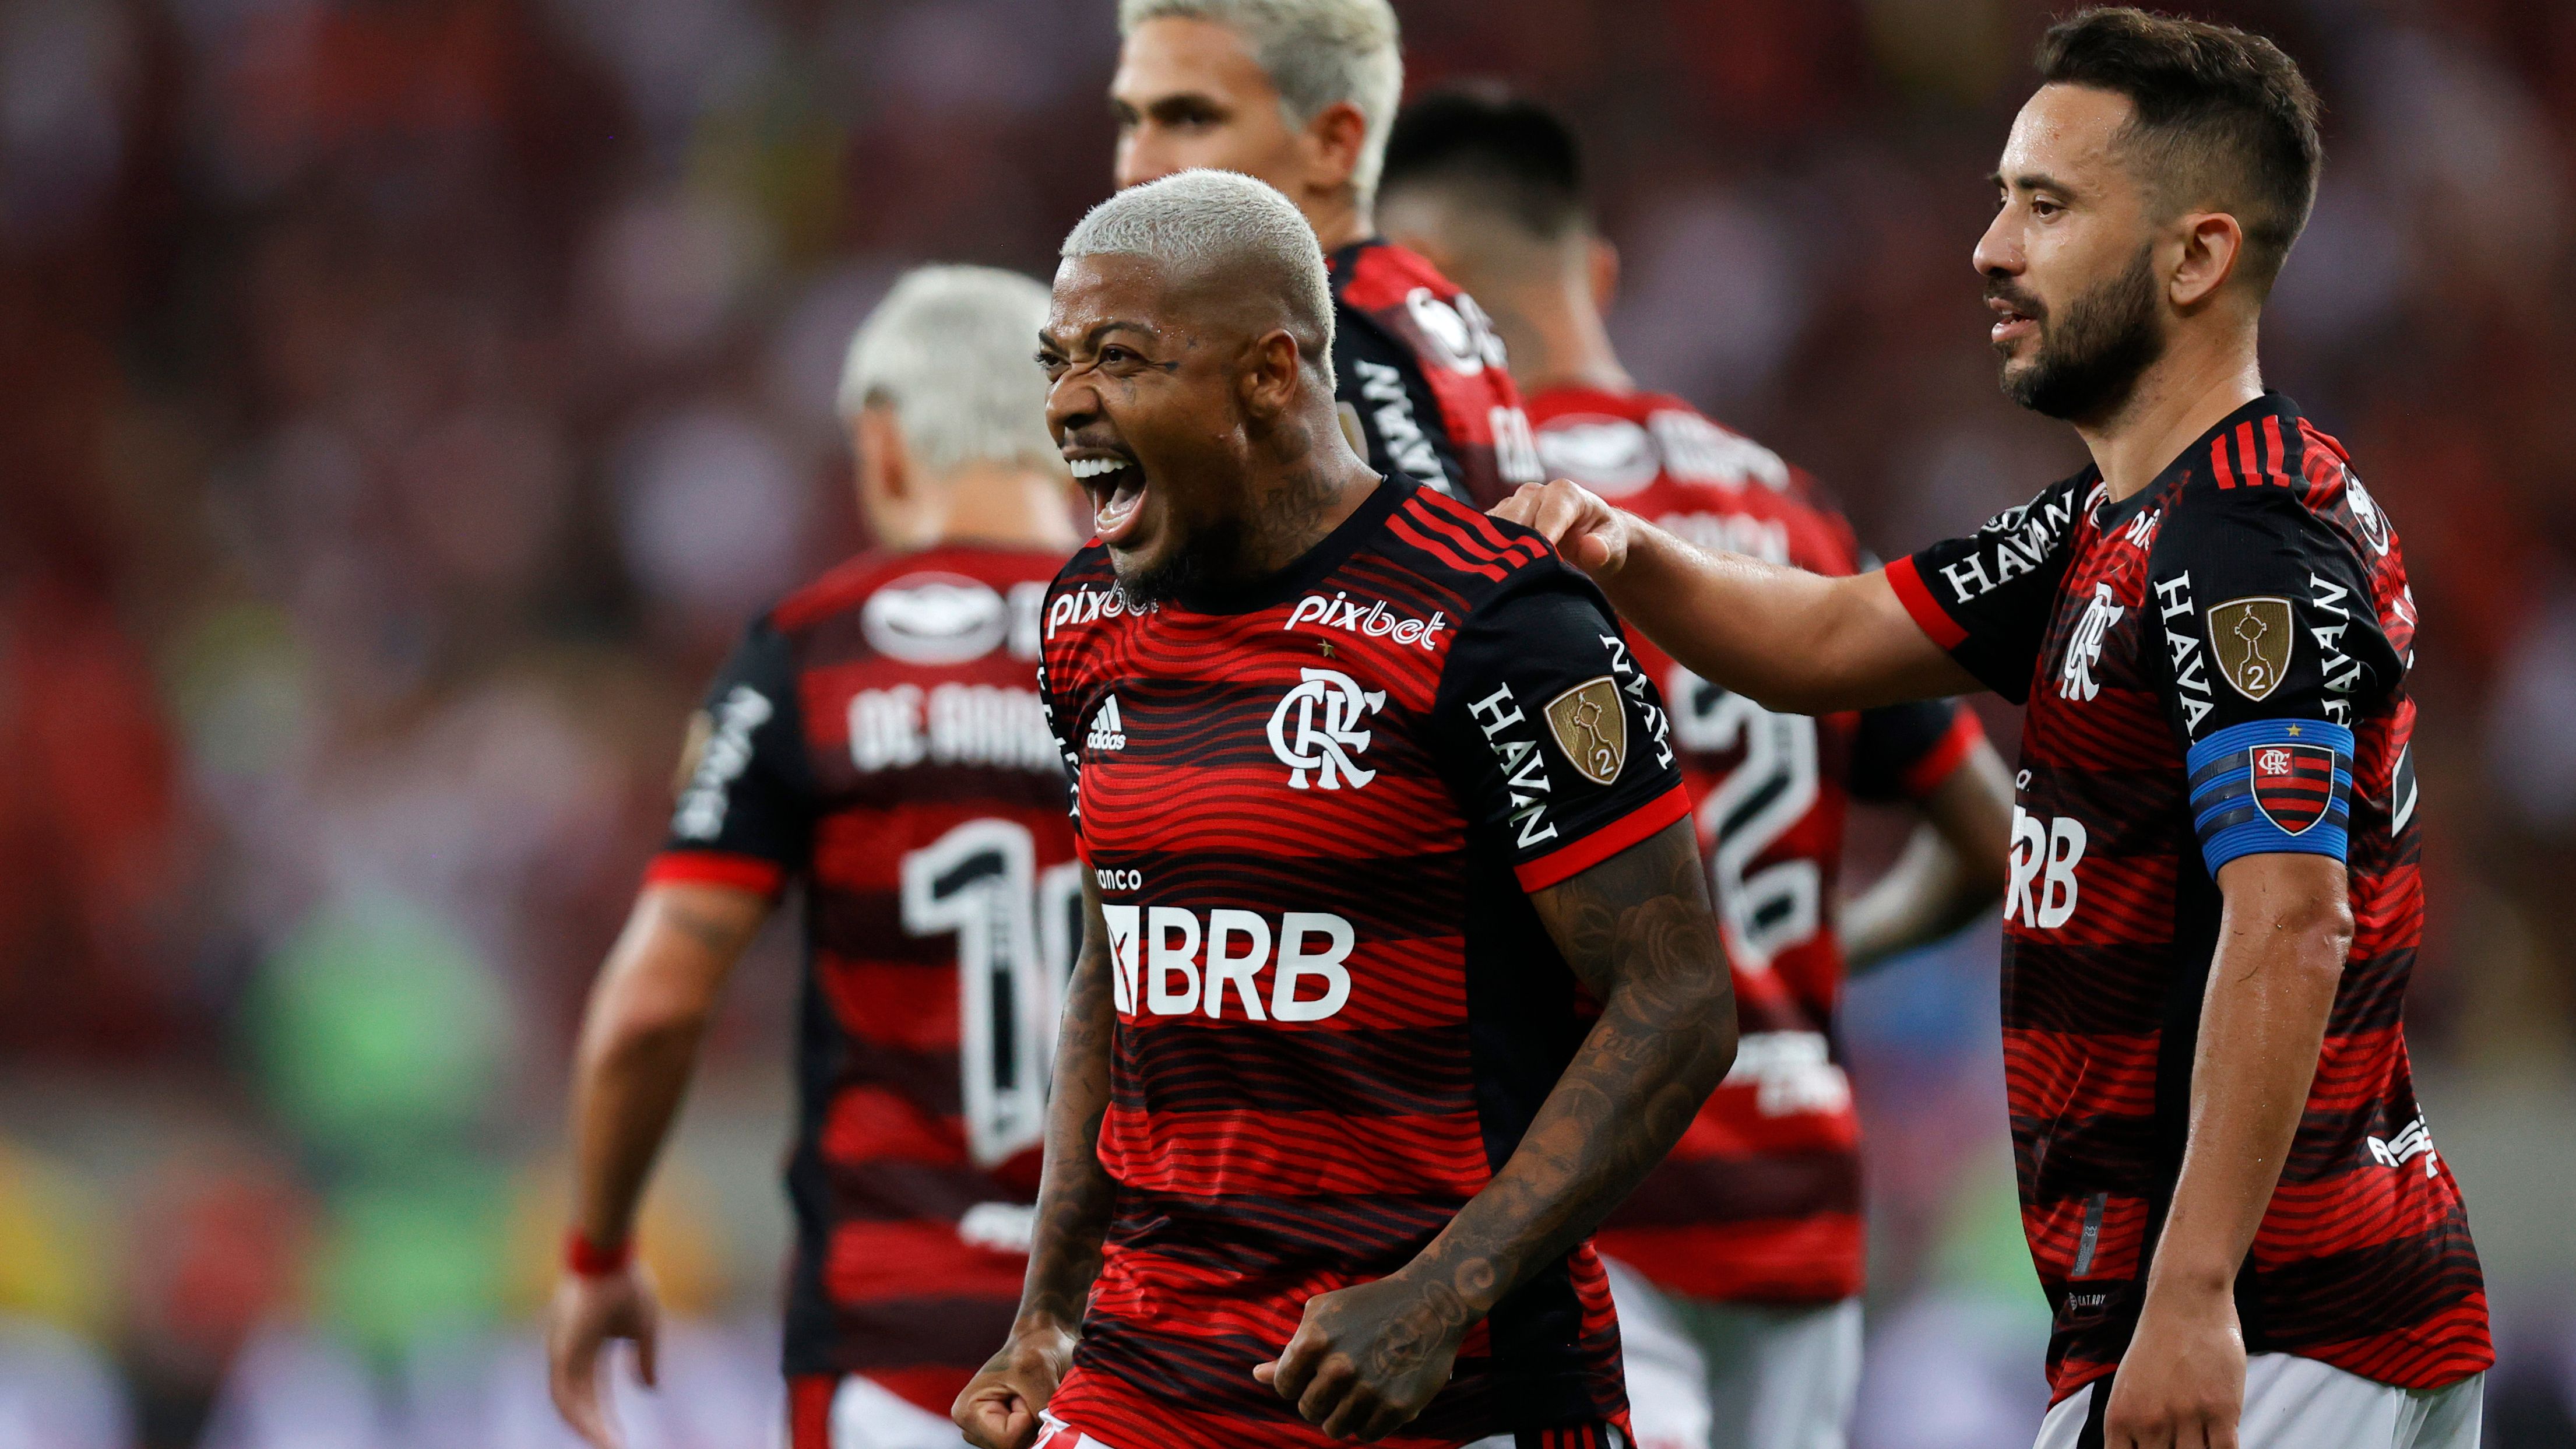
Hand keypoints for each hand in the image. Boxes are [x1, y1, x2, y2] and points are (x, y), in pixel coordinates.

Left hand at [546, 1266, 659, 1448]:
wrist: (611, 1256)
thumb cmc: (628, 1284)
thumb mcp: (645, 1329)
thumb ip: (645, 1360)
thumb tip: (650, 1389)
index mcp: (590, 1348)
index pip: (594, 1392)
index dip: (606, 1416)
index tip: (621, 1438)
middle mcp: (571, 1354)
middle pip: (581, 1402)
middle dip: (597, 1428)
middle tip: (614, 1448)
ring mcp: (563, 1352)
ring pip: (569, 1403)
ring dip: (587, 1428)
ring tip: (607, 1447)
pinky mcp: (560, 1350)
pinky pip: (562, 1392)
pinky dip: (576, 1415)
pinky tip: (592, 1430)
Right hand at [953, 1322, 1076, 1448]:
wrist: (1040, 1339)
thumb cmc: (1035, 1349)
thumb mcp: (1038, 1374)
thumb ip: (1042, 1409)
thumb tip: (1056, 1436)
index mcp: (967, 1411)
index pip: (1007, 1441)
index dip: (1027, 1418)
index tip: (1023, 1390)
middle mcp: (971, 1427)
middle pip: (1012, 1446)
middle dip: (1030, 1422)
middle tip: (1028, 1392)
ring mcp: (986, 1432)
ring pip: (1022, 1445)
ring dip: (1034, 1422)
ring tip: (1028, 1395)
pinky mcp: (1001, 1432)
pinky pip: (1027, 1441)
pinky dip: (1036, 1424)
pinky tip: (1029, 1402)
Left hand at [1254, 1273, 1470, 1441]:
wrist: (1430, 1302)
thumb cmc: (1369, 1306)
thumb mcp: (1322, 1315)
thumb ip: (1290, 1350)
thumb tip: (1257, 1376)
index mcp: (1313, 1341)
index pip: (1284, 1386)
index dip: (1298, 1381)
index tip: (1316, 1371)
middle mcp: (1338, 1367)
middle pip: (1309, 1410)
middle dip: (1320, 1399)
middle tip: (1342, 1381)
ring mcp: (1368, 1390)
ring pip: (1335, 1429)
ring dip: (1343, 1415)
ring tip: (1359, 1393)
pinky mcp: (1397, 1407)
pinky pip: (1367, 1435)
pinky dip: (1370, 1423)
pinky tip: (1379, 1400)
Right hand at [1491, 480, 1631, 577]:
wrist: (1591, 537)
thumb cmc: (1604, 540)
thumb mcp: (1613, 545)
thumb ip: (1605, 547)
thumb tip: (1592, 550)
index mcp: (1564, 494)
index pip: (1546, 518)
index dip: (1538, 543)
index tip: (1532, 566)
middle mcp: (1534, 493)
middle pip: (1514, 522)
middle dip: (1512, 550)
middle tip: (1509, 580)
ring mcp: (1513, 504)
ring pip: (1494, 528)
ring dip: (1493, 553)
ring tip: (1493, 579)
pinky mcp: (1498, 519)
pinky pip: (1482, 535)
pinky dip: (1483, 553)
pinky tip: (1484, 573)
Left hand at [2104, 1284, 2246, 1448]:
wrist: (2185, 1301)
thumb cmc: (2156, 1344)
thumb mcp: (2128, 1387)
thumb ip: (2134, 1425)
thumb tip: (2142, 1448)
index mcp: (2120, 1418)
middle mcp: (2149, 1422)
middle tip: (2181, 1444)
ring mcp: (2186, 1417)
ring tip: (2202, 1439)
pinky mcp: (2221, 1411)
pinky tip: (2222, 1441)